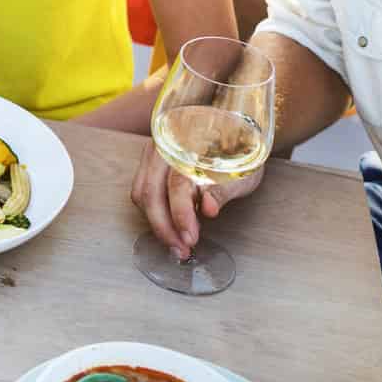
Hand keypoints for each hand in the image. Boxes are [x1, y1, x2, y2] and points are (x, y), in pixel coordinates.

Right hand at [129, 146, 263, 258]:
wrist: (234, 131)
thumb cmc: (239, 151)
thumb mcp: (240, 171)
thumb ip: (221, 189)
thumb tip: (208, 208)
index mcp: (189, 145)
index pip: (177, 184)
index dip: (181, 215)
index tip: (190, 238)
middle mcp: (165, 146)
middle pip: (150, 191)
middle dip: (163, 227)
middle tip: (181, 249)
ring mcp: (154, 154)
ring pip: (141, 193)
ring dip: (157, 222)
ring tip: (177, 242)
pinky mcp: (150, 164)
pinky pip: (142, 191)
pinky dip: (154, 212)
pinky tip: (171, 225)